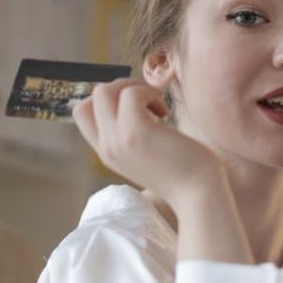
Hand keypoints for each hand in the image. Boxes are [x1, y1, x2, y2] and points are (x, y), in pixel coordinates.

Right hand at [72, 78, 219, 207]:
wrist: (198, 196)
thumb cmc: (184, 172)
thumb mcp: (147, 154)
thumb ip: (133, 135)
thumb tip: (134, 99)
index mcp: (108, 152)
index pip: (83, 112)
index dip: (109, 99)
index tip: (136, 106)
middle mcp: (107, 147)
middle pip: (93, 97)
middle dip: (122, 87)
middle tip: (148, 101)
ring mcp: (118, 140)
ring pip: (104, 91)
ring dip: (136, 88)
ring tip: (157, 107)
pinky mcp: (136, 133)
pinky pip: (131, 94)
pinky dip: (149, 93)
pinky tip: (165, 112)